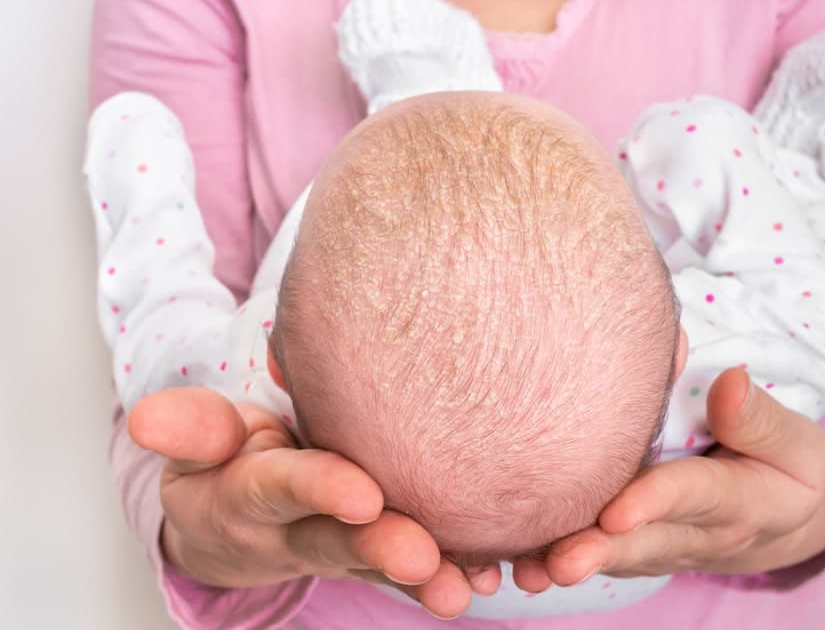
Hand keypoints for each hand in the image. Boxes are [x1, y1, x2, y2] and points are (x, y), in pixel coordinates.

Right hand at [129, 387, 500, 618]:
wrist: (238, 519)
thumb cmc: (227, 460)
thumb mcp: (199, 440)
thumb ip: (190, 427)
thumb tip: (145, 419)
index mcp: (253, 493)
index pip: (282, 487)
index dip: (318, 489)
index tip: (363, 494)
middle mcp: (297, 530)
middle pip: (337, 541)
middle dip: (379, 550)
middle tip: (423, 557)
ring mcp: (337, 548)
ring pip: (380, 566)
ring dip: (424, 578)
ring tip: (466, 588)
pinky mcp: (375, 553)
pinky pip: (411, 568)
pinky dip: (450, 572)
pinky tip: (495, 572)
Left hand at [511, 368, 824, 588]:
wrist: (777, 522)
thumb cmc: (782, 468)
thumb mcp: (795, 443)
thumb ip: (760, 418)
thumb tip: (727, 382)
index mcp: (738, 501)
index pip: (692, 496)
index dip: (653, 502)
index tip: (616, 512)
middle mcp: (692, 532)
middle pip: (641, 540)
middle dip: (599, 551)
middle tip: (561, 562)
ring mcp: (659, 544)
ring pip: (612, 553)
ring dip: (570, 561)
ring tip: (529, 571)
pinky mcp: (634, 545)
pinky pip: (598, 552)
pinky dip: (555, 559)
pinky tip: (515, 561)